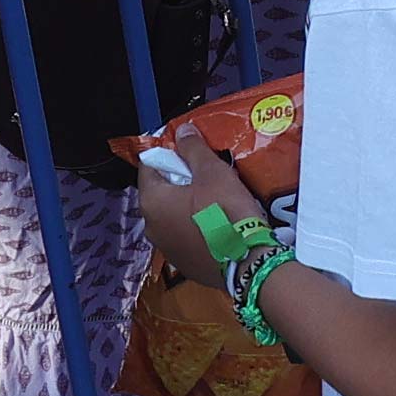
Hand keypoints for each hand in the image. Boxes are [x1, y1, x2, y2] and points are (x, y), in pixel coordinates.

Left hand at [126, 131, 272, 295]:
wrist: (247, 262)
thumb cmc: (225, 211)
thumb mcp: (212, 172)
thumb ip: (193, 149)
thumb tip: (181, 130)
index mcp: (152, 201)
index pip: (149, 167)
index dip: (167, 154)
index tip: (188, 150)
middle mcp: (151, 226)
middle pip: (160, 193)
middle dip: (179, 181)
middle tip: (206, 174)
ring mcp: (166, 248)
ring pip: (172, 216)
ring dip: (187, 205)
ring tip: (214, 199)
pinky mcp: (183, 264)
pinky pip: (184, 237)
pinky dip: (194, 227)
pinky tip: (217, 224)